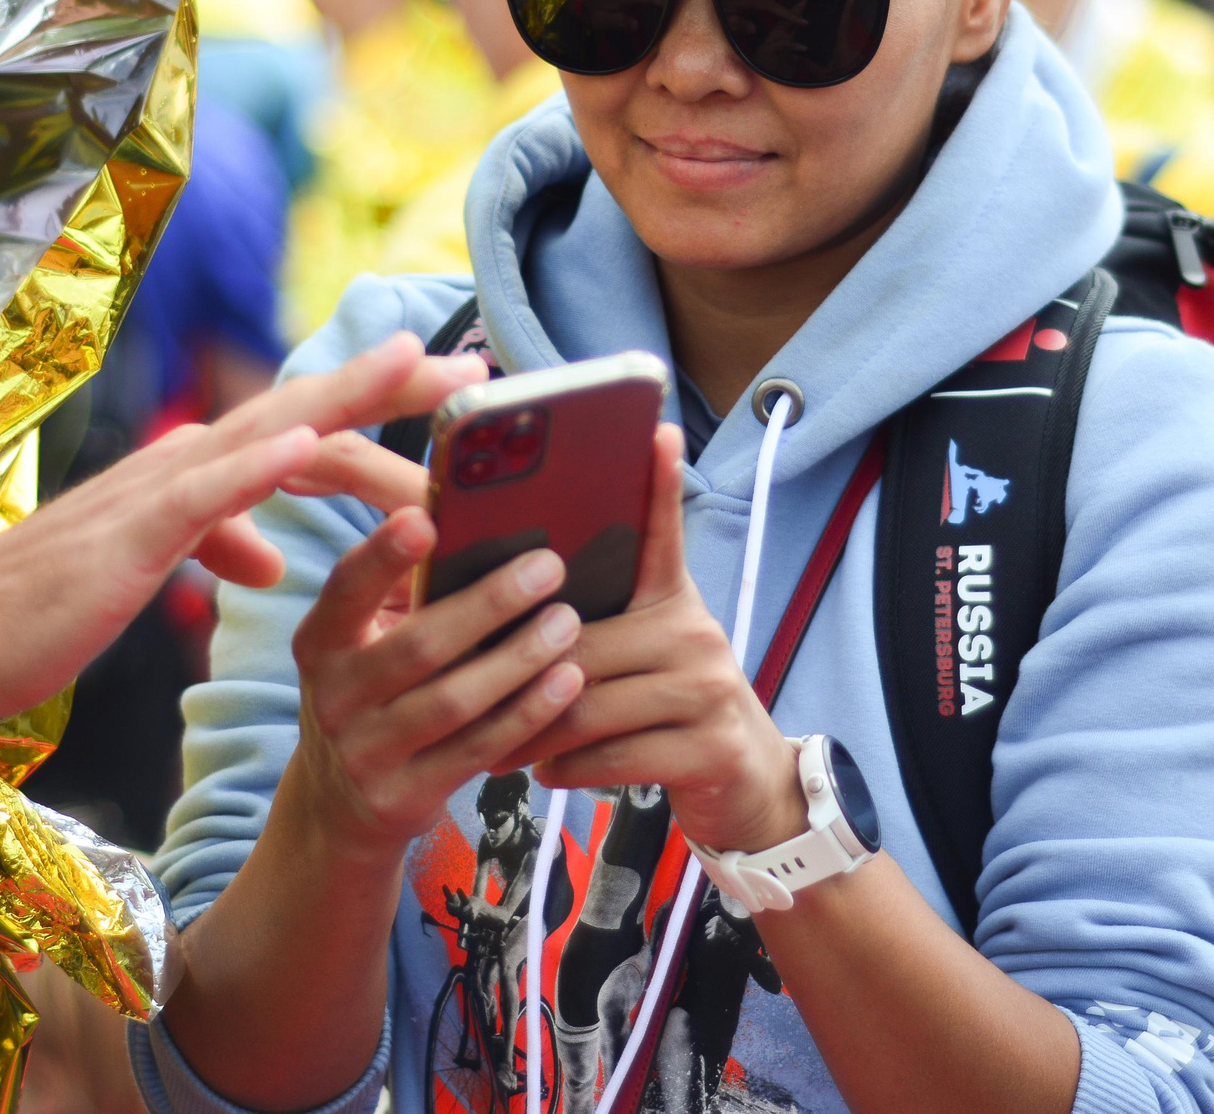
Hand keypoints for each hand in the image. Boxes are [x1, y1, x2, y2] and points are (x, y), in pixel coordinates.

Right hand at [0, 333, 483, 721]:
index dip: (378, 409)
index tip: (453, 399)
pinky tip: (306, 443)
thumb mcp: (154, 573)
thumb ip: (217, 547)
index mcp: (194, 477)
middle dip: (388, 386)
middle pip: (301, 412)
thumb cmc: (46, 609)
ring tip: (411, 368)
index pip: (304, 431)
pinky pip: (201, 493)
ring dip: (343, 396)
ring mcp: (153, 493)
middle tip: (471, 369)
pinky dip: (257, 464)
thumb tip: (276, 556)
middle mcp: (181, 465)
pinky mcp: (126, 537)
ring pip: (264, 430)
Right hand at [282, 504, 587, 866]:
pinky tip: (566, 681)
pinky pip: (477, 749)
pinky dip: (527, 713)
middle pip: (419, 645)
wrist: (341, 808)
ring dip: (519, 659)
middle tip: (548, 567)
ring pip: (454, 701)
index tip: (426, 519)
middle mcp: (332, 697)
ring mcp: (365, 753)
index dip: (383, 555)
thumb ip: (404, 595)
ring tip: (567, 622)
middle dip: (489, 603)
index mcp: (320, 641)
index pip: (347, 589)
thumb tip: (478, 522)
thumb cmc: (374, 697)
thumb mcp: (363, 646)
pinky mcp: (403, 797)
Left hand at [506, 426, 806, 855]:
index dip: (661, 484)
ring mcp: (708, 690)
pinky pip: (614, 754)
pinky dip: (568, 766)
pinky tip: (544, 771)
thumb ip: (598, 626)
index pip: (665, 534)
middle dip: (520, 676)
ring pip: (592, 705)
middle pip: (585, 644)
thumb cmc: (672, 709)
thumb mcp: (647, 654)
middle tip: (465, 695)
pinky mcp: (709, 747)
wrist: (747, 782)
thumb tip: (514, 607)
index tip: (654, 432)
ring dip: (532, 732)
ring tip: (495, 748)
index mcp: (674, 601)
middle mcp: (696, 634)